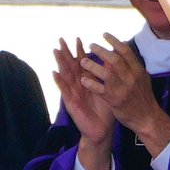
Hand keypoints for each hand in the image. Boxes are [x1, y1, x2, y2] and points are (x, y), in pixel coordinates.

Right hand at [53, 38, 114, 169]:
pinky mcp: (71, 102)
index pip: (84, 64)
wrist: (101, 130)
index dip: (81, 52)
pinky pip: (64, 90)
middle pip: (72, 66)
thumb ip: (110, 80)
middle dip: (67, 53)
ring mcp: (74, 93)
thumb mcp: (109, 93)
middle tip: (62, 39)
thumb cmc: (106, 112)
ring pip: (66, 75)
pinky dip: (59, 81)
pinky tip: (54, 72)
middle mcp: (80, 85)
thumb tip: (115, 64)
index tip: (80, 39)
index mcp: (89, 82)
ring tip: (56, 50)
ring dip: (60, 63)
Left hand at [79, 34, 169, 157]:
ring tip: (82, 61)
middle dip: (100, 50)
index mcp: (138, 71)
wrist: (147, 118)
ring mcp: (122, 89)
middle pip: (114, 59)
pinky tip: (83, 79)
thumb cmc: (143, 97)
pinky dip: (90, 83)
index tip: (104, 35)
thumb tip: (122, 48)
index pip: (126, 52)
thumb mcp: (142, 79)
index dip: (114, 41)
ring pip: (105, 73)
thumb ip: (132, 65)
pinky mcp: (114, 100)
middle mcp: (131, 78)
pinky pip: (99, 89)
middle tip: (91, 45)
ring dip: (92, 65)